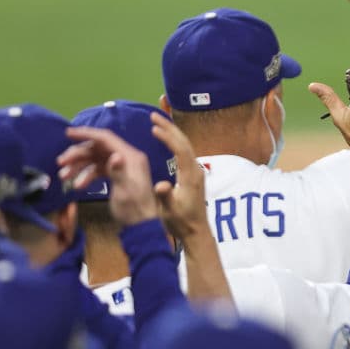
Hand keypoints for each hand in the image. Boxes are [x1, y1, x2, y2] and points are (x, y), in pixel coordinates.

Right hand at [58, 127, 156, 225]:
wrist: (141, 225)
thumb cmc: (134, 208)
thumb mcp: (125, 191)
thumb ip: (119, 172)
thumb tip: (115, 156)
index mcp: (131, 156)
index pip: (106, 138)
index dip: (86, 134)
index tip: (67, 133)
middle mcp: (127, 157)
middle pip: (97, 148)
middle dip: (78, 154)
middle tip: (60, 163)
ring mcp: (121, 166)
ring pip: (95, 159)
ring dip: (78, 166)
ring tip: (64, 177)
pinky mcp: (116, 176)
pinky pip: (97, 170)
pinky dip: (86, 175)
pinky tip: (78, 186)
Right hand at [149, 112, 208, 241]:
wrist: (196, 232)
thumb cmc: (181, 222)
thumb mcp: (170, 210)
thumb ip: (165, 196)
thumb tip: (160, 185)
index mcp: (189, 176)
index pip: (180, 149)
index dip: (168, 137)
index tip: (154, 127)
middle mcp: (195, 170)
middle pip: (184, 143)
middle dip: (169, 128)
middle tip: (153, 116)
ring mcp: (196, 172)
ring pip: (185, 146)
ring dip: (172, 133)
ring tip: (157, 123)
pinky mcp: (193, 175)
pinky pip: (184, 152)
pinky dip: (174, 142)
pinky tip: (166, 140)